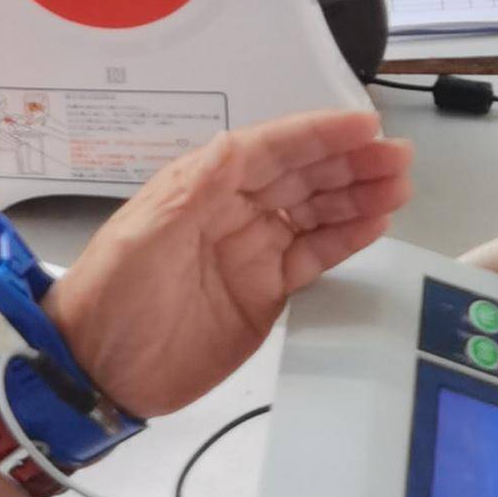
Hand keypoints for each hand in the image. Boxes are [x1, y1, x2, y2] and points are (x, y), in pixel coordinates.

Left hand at [47, 105, 410, 417]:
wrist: (97, 370)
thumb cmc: (112, 293)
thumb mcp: (145, 234)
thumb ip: (195, 190)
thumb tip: (237, 146)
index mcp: (203, 186)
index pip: (270, 150)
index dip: (318, 136)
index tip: (364, 126)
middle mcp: (233, 210)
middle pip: (302, 177)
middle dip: (351, 163)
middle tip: (399, 157)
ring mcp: (252, 251)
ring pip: (316, 213)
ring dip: (357, 196)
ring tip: (399, 186)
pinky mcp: (266, 293)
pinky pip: (314, 257)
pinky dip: (346, 240)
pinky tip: (376, 224)